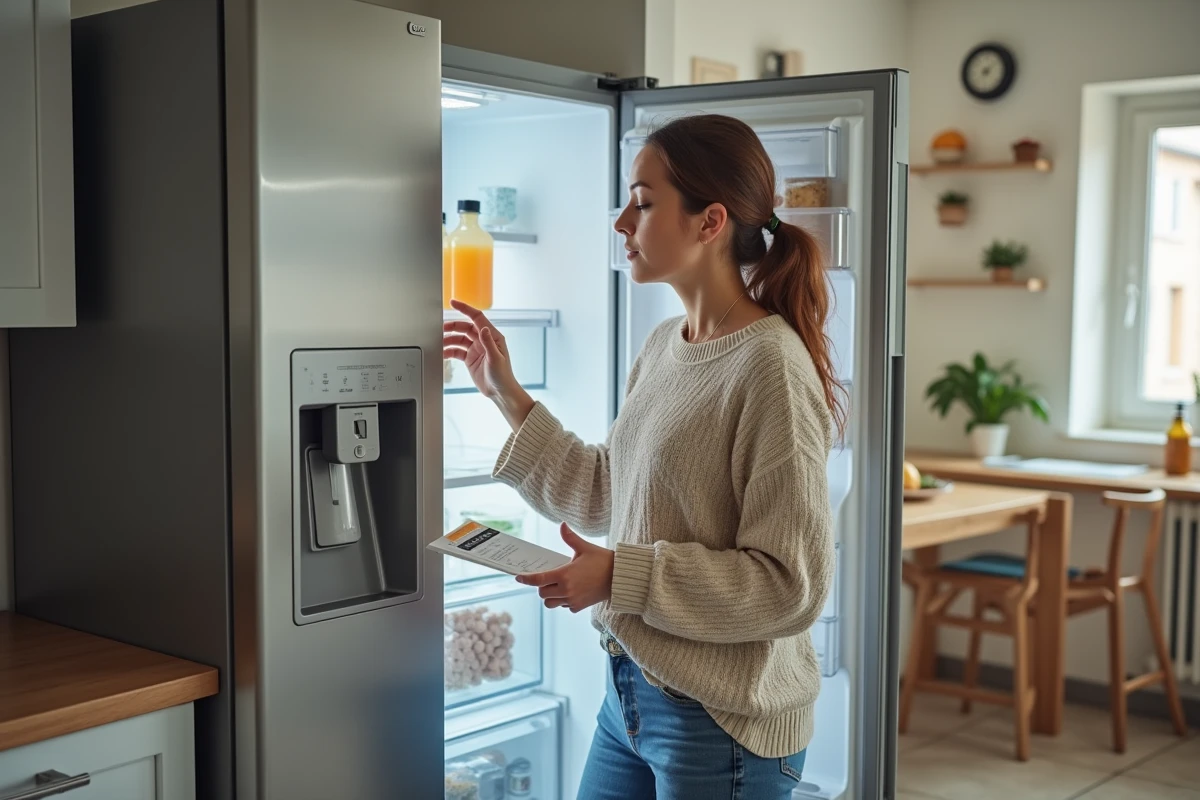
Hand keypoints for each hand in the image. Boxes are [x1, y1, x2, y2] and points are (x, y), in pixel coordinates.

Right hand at [443, 300, 533, 429]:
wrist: (500, 392)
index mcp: (492, 336)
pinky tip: (443, 353)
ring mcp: (476, 349)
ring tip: (440, 343)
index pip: (477, 317)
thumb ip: (488, 343)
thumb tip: (484, 328)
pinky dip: (449, 351)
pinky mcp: (470, 358)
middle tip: (441, 329)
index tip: (453, 303)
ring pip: (459, 339)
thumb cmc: (503, 376)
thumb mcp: (496, 358)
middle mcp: (483, 340)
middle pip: (465, 327)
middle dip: (453, 327)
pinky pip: (457, 351)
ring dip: (449, 340)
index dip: (465, 309)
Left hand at [517, 524, 614, 612]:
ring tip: (557, 586)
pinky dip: (563, 601)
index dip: (526, 579)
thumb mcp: (585, 548)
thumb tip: (562, 525)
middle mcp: (566, 590)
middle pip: (542, 593)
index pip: (538, 579)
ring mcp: (572, 600)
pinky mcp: (579, 606)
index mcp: (564, 575)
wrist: (619, 578)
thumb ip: (570, 537)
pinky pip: (564, 606)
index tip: (518, 577)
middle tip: (547, 578)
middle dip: (541, 586)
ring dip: (550, 596)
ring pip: (551, 603)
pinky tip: (571, 592)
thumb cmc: (603, 561)